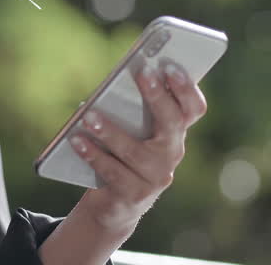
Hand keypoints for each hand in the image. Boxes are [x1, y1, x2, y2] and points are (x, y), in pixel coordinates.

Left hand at [73, 63, 207, 232]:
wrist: (116, 202)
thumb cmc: (122, 151)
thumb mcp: (132, 128)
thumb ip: (131, 106)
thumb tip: (117, 80)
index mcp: (176, 131)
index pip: (194, 108)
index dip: (187, 88)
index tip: (170, 67)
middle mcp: (173, 153)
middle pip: (173, 123)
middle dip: (158, 97)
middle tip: (142, 73)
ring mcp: (157, 177)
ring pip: (136, 151)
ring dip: (110, 131)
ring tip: (88, 115)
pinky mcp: (135, 195)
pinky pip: (113, 172)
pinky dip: (93, 154)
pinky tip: (76, 140)